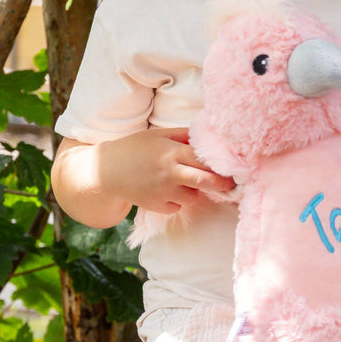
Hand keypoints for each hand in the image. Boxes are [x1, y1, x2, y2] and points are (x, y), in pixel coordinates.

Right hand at [97, 128, 235, 215]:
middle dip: (223, 184)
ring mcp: (163, 192)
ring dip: (194, 191)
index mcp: (172, 153)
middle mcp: (170, 173)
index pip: (205, 160)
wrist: (105, 171)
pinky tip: (167, 191)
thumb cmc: (133, 148)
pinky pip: (177, 207)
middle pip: (206, 181)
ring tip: (183, 182)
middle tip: (231, 184)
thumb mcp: (157, 135)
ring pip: (193, 197)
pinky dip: (177, 201)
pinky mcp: (156, 206)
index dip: (222, 164)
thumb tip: (207, 134)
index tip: (235, 167)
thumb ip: (183, 135)